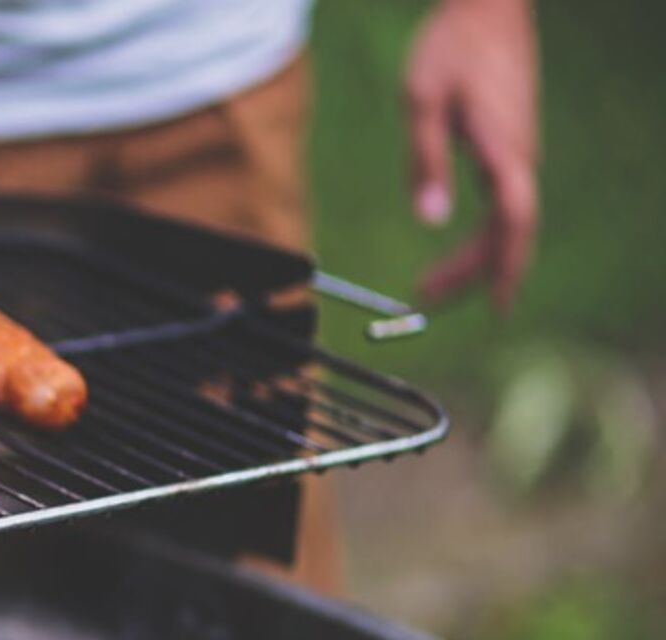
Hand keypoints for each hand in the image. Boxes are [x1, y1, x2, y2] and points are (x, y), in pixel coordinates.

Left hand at [405, 0, 539, 310]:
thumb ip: (425, 160)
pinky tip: (461, 246)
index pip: (513, 225)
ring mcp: (519, 150)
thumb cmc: (450, 47)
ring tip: (431, 284)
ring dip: (474, 256)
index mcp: (504, 150)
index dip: (506, 269)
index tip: (495, 307)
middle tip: (426, 298)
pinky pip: (504, 202)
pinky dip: (484, 232)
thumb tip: (428, 220)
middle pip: (508, 232)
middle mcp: (520, 156)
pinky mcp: (510, 143)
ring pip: (507, 219)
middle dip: (473, 273)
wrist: (485, 6)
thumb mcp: (422, 101)